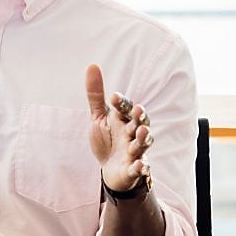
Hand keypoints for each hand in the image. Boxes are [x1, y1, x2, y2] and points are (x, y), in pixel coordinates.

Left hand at [85, 63, 152, 191]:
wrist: (111, 171)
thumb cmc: (107, 140)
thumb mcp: (99, 117)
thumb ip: (96, 94)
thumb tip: (92, 65)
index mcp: (123, 120)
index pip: (124, 109)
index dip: (121, 103)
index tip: (113, 97)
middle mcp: (132, 134)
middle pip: (139, 123)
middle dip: (139, 117)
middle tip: (138, 110)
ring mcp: (134, 151)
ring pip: (142, 144)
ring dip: (143, 138)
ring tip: (142, 132)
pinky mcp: (133, 169)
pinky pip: (139, 168)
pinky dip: (141, 167)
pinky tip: (140, 165)